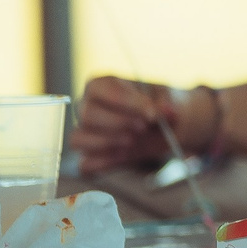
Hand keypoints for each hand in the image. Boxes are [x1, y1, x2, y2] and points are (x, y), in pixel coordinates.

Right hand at [72, 74, 192, 171]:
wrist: (160, 126)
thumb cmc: (155, 104)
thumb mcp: (164, 96)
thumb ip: (164, 102)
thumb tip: (166, 112)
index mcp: (101, 84)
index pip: (101, 89)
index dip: (126, 102)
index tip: (152, 114)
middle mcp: (86, 105)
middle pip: (87, 115)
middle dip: (118, 123)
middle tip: (143, 128)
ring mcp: (84, 130)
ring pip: (79, 137)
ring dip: (109, 142)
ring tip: (134, 141)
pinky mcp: (88, 154)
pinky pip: (84, 163)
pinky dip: (102, 162)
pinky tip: (123, 156)